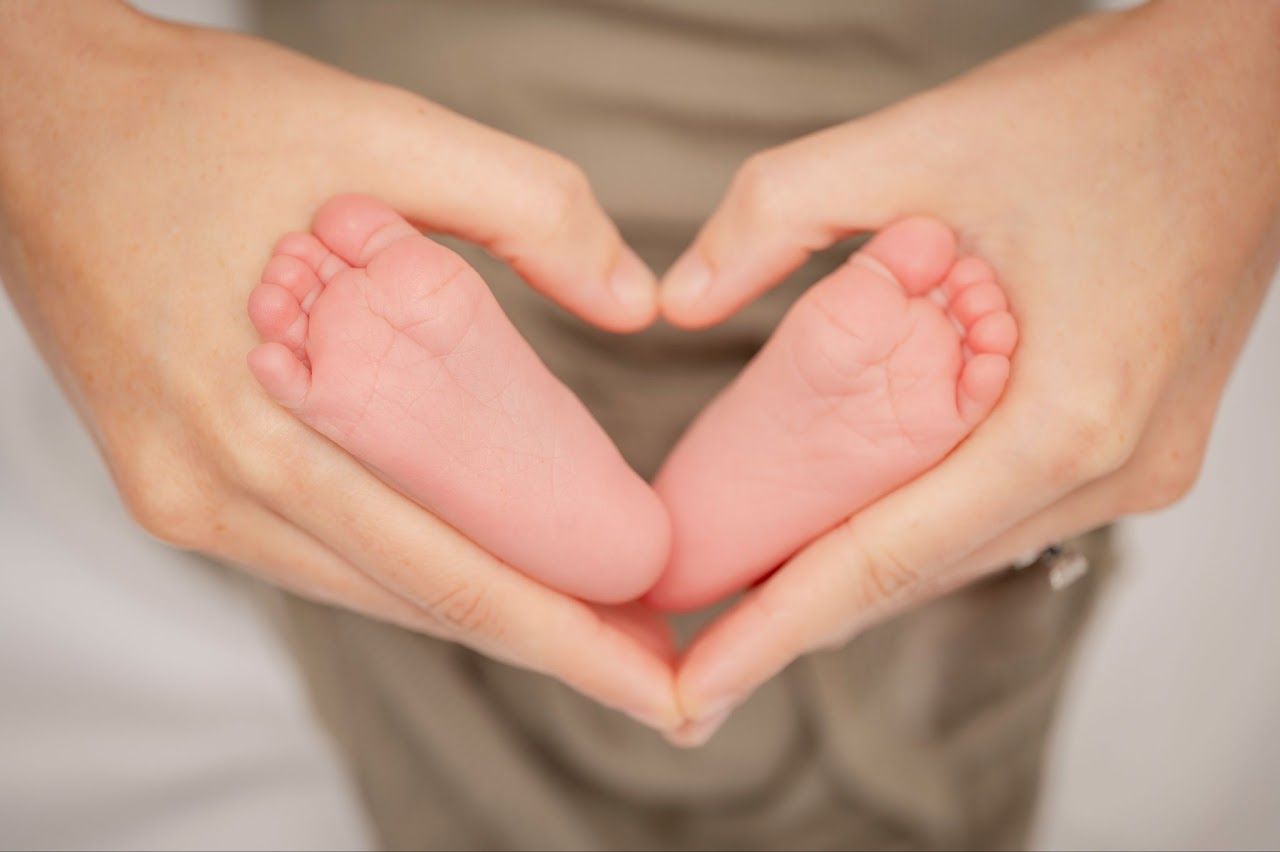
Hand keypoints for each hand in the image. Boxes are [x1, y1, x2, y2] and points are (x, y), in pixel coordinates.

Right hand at [0, 3, 680, 728]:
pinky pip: (321, 550)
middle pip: (416, 602)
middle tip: (665, 670)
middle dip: (552, 645)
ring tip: (598, 622)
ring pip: (370, 588)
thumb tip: (634, 304)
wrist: (37, 117)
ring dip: (485, 610)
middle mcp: (210, 488)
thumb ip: (527, 205)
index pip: (447, 572)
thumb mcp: (377, 128)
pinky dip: (414, 565)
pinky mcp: (172, 479)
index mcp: (258, 422)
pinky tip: (482, 559)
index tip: (669, 691)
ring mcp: (183, 494)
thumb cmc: (198, 120)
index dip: (568, 640)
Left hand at [661, 1, 1279, 743]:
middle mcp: (1114, 467)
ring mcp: (1139, 465)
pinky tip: (849, 527)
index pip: (883, 563)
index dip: (773, 635)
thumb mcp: (920, 138)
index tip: (689, 695)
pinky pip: (1002, 512)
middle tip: (689, 657)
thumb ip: (778, 211)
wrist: (1250, 90)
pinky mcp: (1140, 441)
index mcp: (1066, 415)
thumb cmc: (1111, 108)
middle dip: (798, 617)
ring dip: (857, 573)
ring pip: (960, 551)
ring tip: (746, 596)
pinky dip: (917, 526)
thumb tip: (677, 303)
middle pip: (919, 574)